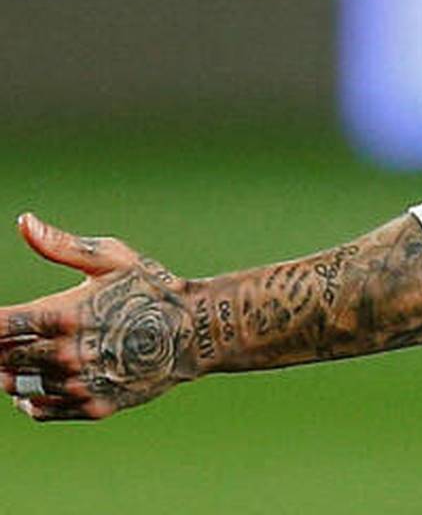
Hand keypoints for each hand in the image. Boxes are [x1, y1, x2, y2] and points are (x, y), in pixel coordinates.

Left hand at [0, 213, 197, 421]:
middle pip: (0, 360)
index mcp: (65, 315)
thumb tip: (24, 221)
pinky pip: (39, 408)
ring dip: (12, 372)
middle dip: (0, 347)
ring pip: (14, 387)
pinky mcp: (89, 407)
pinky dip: (32, 395)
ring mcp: (77, 385)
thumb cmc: (150, 288)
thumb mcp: (112, 258)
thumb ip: (61, 245)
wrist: (193, 332)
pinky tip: (46, 375)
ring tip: (29, 353)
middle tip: (13, 335)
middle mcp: (66, 355)